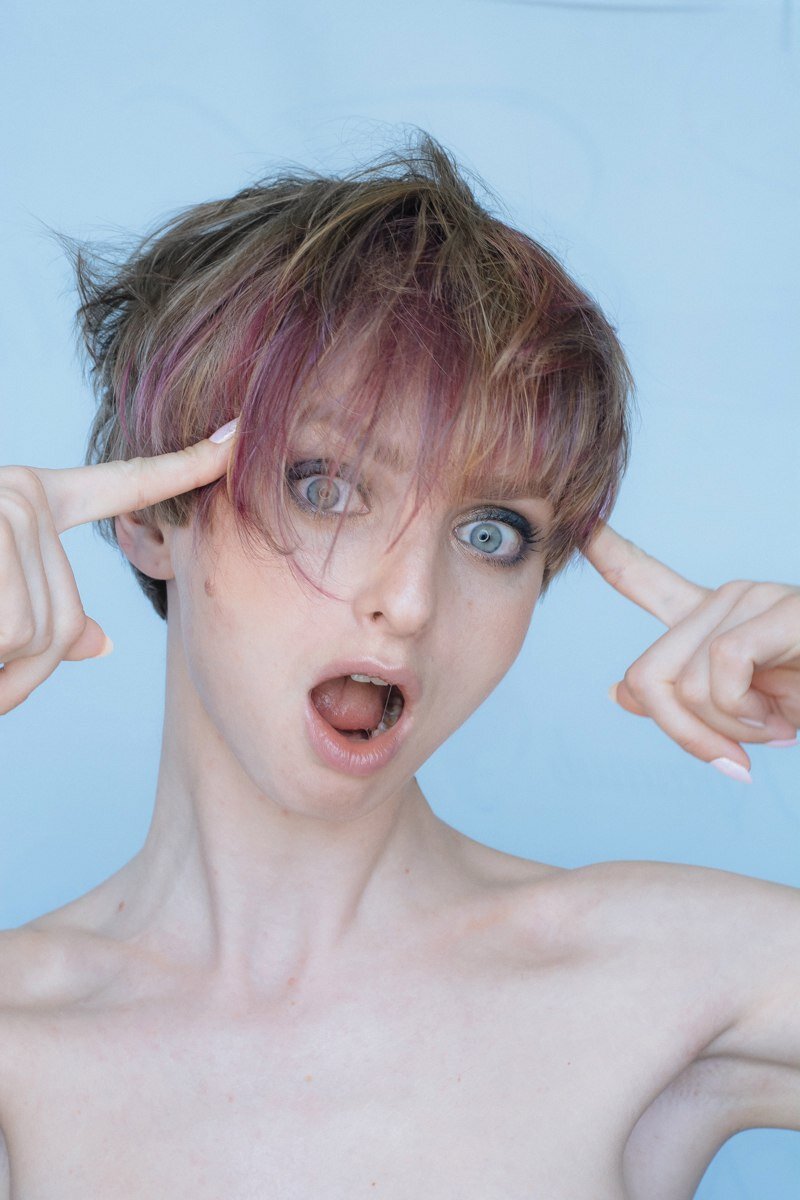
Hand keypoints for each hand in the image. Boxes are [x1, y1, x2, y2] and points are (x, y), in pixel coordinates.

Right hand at [0, 420, 237, 715]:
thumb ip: (41, 614)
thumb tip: (101, 643)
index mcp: (28, 498)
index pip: (122, 486)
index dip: (182, 468)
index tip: (238, 438)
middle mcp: (18, 491)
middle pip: (68, 622)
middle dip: (18, 675)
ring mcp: (1, 504)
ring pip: (37, 635)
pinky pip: (12, 631)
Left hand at [584, 523, 799, 780]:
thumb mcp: (744, 717)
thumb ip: (683, 701)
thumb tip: (620, 692)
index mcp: (715, 620)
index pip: (646, 581)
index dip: (609, 556)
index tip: (578, 523)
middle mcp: (728, 599)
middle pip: (647, 675)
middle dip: (681, 734)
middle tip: (731, 759)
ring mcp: (756, 598)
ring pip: (684, 683)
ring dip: (729, 730)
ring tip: (776, 725)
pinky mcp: (785, 611)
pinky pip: (723, 666)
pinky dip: (745, 712)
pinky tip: (782, 717)